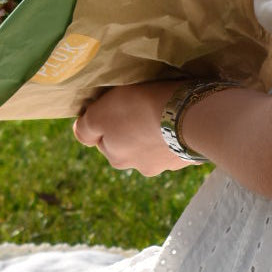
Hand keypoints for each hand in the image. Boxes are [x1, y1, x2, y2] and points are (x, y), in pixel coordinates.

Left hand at [72, 82, 195, 174]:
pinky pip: (180, 141)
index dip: (106, 120)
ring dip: (157, 133)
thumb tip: (80, 132)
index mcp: (117, 158)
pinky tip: (181, 117)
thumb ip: (85, 127)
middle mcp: (141, 167)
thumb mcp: (100, 114)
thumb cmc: (138, 110)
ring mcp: (169, 163)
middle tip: (139, 106)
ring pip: (156, 145)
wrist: (189, 116)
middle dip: (132, 130)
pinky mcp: (191, 155)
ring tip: (164, 110)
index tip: (115, 104)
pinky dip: (178, 132)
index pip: (103, 139)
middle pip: (130, 145)